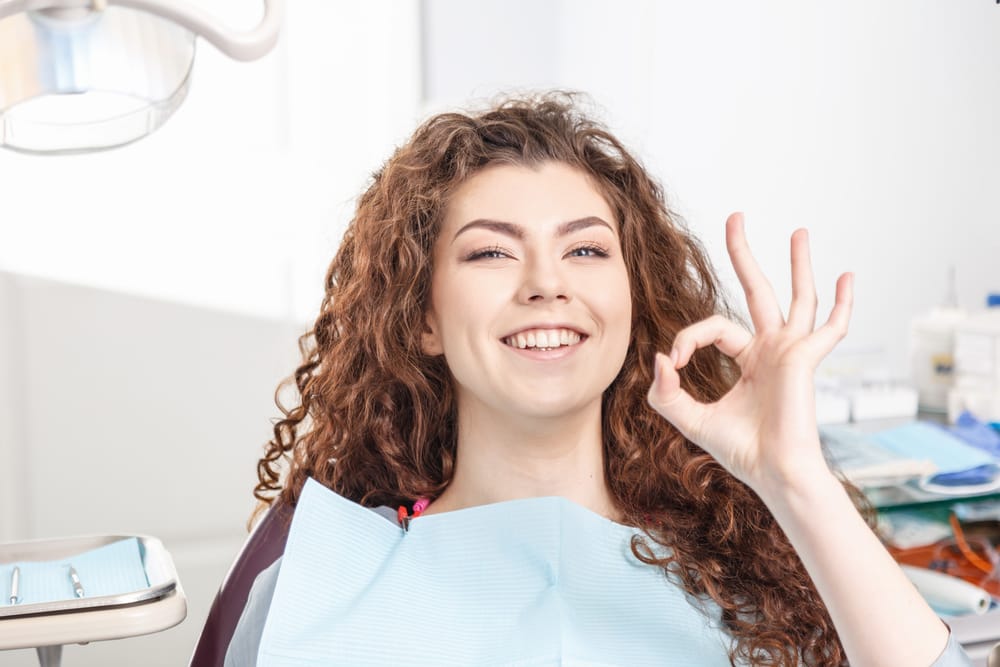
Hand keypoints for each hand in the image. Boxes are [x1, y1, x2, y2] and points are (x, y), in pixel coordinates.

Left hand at [646, 212, 852, 493]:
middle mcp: (772, 349)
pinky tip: (847, 277)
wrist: (771, 472)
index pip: (713, 327)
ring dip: (798, 264)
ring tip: (800, 231)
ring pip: (796, 298)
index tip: (676, 363)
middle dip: (744, 254)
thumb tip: (661, 357)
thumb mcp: (688, 417)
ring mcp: (792, 351)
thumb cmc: (739, 450)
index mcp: (748, 359)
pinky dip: (841, 304)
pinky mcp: (805, 358)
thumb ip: (665, 391)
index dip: (689, 338)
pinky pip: (830, 328)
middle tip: (735, 217)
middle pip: (757, 290)